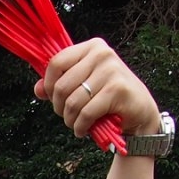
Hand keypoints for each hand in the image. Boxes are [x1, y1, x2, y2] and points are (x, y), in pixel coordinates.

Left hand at [34, 38, 161, 142]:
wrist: (141, 113)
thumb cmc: (109, 98)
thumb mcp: (84, 86)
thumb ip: (59, 84)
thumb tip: (37, 89)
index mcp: (92, 47)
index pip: (56, 62)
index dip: (48, 84)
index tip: (53, 98)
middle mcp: (102, 54)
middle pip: (61, 85)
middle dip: (59, 107)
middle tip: (67, 116)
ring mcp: (111, 71)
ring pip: (72, 101)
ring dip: (69, 119)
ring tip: (75, 124)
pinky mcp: (117, 90)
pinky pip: (85, 113)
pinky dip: (80, 127)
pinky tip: (82, 130)